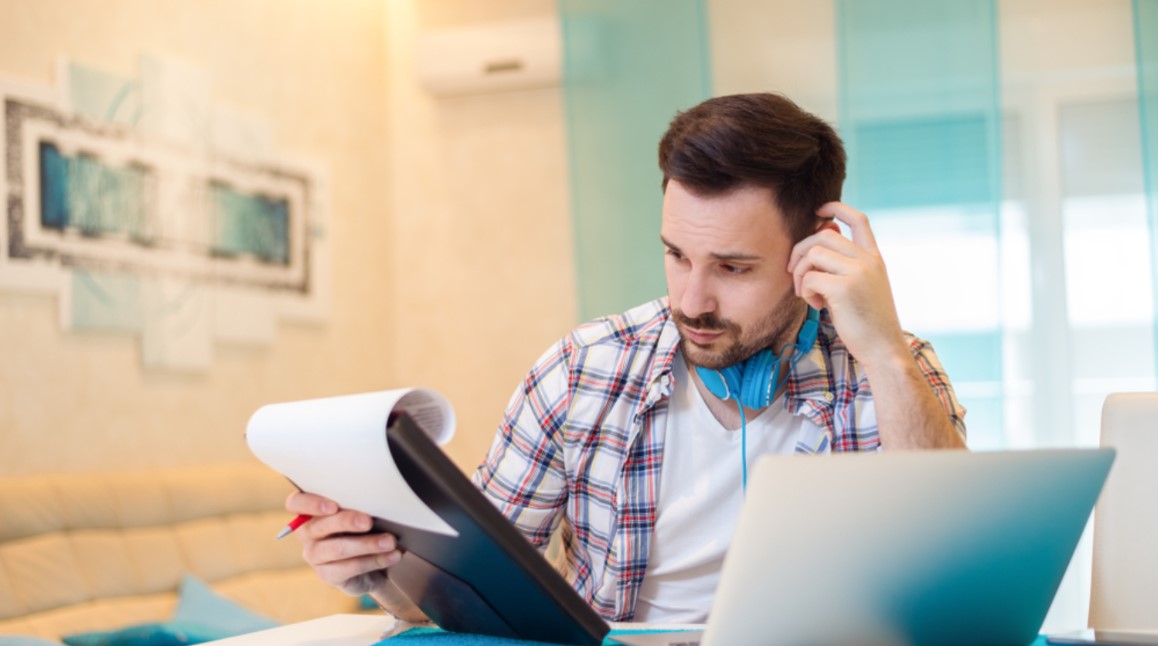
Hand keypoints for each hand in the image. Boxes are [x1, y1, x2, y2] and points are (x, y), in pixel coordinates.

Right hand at [285, 491, 401, 596]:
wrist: (372, 561)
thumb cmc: (363, 527)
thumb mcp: (359, 512)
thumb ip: (359, 506)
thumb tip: (380, 501)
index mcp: (310, 511)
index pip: (296, 503)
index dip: (311, 504)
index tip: (333, 506)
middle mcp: (307, 533)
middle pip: (319, 526)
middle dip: (346, 521)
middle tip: (369, 521)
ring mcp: (315, 556)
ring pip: (337, 549)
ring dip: (366, 544)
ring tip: (390, 542)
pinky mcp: (328, 575)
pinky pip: (350, 567)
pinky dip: (375, 560)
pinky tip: (392, 556)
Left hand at [787, 202, 907, 369]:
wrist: (883, 349)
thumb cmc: (868, 322)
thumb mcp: (863, 287)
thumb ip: (846, 265)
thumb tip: (822, 239)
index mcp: (875, 258)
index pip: (858, 220)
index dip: (836, 208)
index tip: (818, 211)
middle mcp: (868, 260)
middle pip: (823, 235)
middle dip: (800, 251)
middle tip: (793, 272)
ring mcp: (857, 272)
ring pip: (813, 253)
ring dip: (800, 274)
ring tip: (807, 294)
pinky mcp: (843, 288)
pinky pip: (809, 277)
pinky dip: (805, 292)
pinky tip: (818, 306)